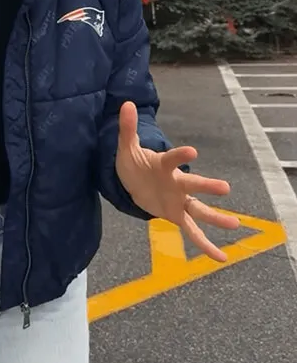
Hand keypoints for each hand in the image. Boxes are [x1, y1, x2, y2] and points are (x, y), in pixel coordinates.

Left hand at [115, 101, 239, 261]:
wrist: (134, 181)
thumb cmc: (135, 163)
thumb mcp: (127, 147)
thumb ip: (128, 128)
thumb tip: (126, 104)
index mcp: (164, 165)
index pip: (172, 159)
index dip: (181, 155)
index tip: (192, 152)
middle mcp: (176, 183)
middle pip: (192, 185)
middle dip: (207, 186)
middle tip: (225, 188)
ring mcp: (179, 200)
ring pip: (199, 210)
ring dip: (216, 217)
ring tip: (236, 224)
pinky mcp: (176, 215)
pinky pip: (193, 232)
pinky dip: (206, 245)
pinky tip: (220, 257)